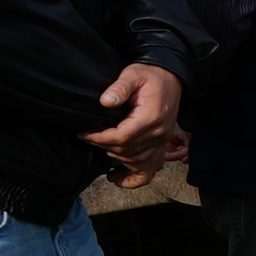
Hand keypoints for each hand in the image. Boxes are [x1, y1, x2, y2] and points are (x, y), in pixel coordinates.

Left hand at [91, 60, 184, 179]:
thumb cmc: (150, 76)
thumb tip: (105, 101)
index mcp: (151, 118)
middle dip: (103, 146)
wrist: (171, 78)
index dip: (99, 138)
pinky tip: (117, 179)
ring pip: (134, 162)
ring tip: (100, 147)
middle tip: (88, 137)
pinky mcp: (161, 146)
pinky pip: (149, 171)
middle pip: (126, 151)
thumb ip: (120, 87)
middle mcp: (158, 134)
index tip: (84, 134)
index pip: (122, 138)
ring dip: (115, 159)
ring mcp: (162, 142)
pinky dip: (133, 180)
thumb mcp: (133, 75)